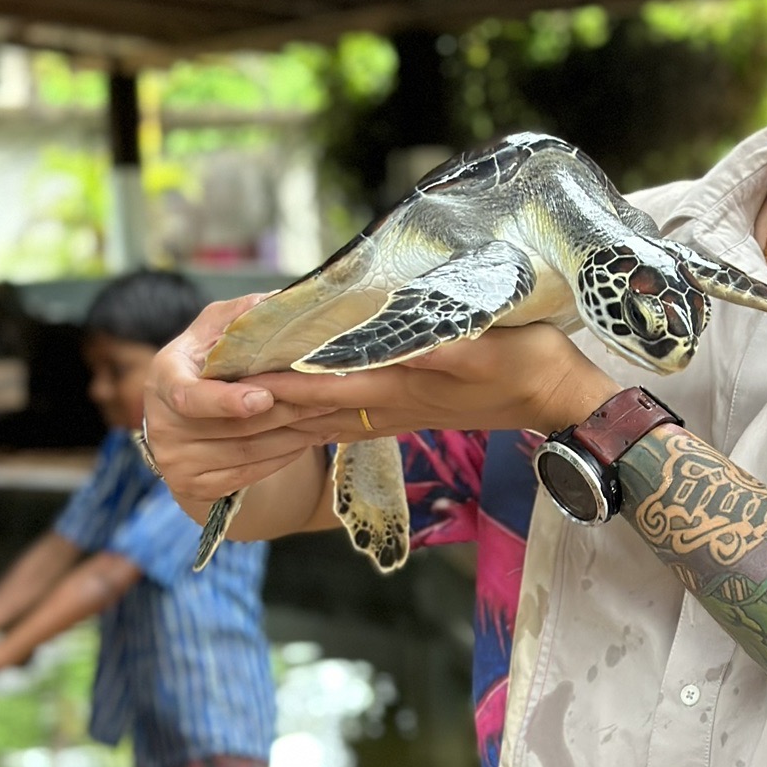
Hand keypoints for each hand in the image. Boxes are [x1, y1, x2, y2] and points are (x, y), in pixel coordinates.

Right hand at [144, 294, 342, 506]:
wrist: (183, 421)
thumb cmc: (206, 363)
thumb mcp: (215, 329)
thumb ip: (242, 314)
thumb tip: (283, 301)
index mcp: (164, 376)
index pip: (190, 396)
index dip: (227, 401)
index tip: (265, 396)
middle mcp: (162, 424)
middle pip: (235, 426)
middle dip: (288, 410)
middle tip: (328, 397)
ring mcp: (176, 461)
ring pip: (248, 452)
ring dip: (294, 435)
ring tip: (329, 417)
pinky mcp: (193, 486)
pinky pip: (249, 474)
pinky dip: (284, 457)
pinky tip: (309, 439)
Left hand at [259, 324, 621, 442]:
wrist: (556, 397)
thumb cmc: (528, 362)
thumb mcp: (488, 349)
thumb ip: (441, 348)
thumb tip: (400, 346)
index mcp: (402, 386)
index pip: (326, 384)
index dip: (279, 379)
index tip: (235, 371)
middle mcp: (390, 404)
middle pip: (310, 406)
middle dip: (259, 400)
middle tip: (210, 390)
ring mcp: (396, 412)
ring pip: (321, 418)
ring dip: (276, 416)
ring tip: (229, 408)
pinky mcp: (406, 411)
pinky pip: (343, 420)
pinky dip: (309, 418)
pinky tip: (288, 416)